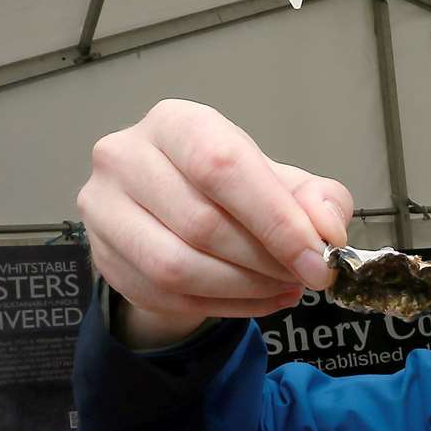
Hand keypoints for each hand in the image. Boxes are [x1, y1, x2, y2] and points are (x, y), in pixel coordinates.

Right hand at [76, 99, 353, 345]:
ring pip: (177, 268)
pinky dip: (224, 308)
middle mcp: (125, 157)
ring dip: (244, 289)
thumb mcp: (280, 181)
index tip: (317, 258)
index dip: (276, 219)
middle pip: (201, 224)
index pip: (222, 167)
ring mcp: (103, 210)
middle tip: (306, 276)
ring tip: (284, 288)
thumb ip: (315, 199)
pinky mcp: (103, 258)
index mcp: (175, 123)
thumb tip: (328, 230)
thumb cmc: (230, 189)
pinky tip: (259, 300)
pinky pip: (166, 298)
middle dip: (266, 260)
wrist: (172, 214)